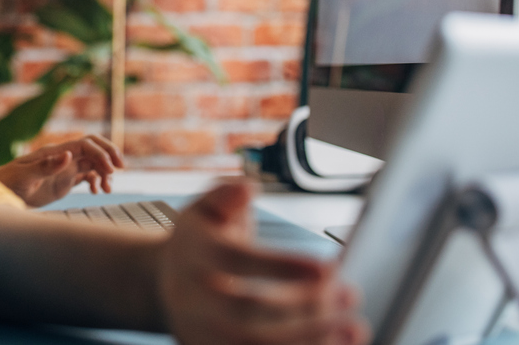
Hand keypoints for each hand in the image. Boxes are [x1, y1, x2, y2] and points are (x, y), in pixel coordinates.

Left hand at [0, 135, 123, 207]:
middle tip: (120, 169)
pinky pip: (86, 175)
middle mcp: (63, 157)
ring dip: (104, 172)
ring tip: (107, 188)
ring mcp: (65, 168)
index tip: (111, 169)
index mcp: (56, 152)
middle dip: (109, 154)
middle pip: (93, 148)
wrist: (0, 191)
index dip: (101, 153)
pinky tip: (97, 192)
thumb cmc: (8, 181)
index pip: (86, 145)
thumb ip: (46, 166)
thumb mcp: (25, 175)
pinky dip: (96, 181)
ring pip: (93, 162)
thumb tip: (67, 154)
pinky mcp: (64, 180)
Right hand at [157, 180, 368, 344]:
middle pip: (248, 312)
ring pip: (255, 344)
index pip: (237, 262)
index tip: (328, 269)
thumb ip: (225, 194)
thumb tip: (246, 188)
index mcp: (193, 254)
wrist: (164, 283)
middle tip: (350, 296)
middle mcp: (193, 298)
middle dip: (305, 309)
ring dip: (309, 340)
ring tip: (354, 329)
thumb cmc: (198, 243)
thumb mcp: (203, 209)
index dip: (282, 267)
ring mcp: (201, 332)